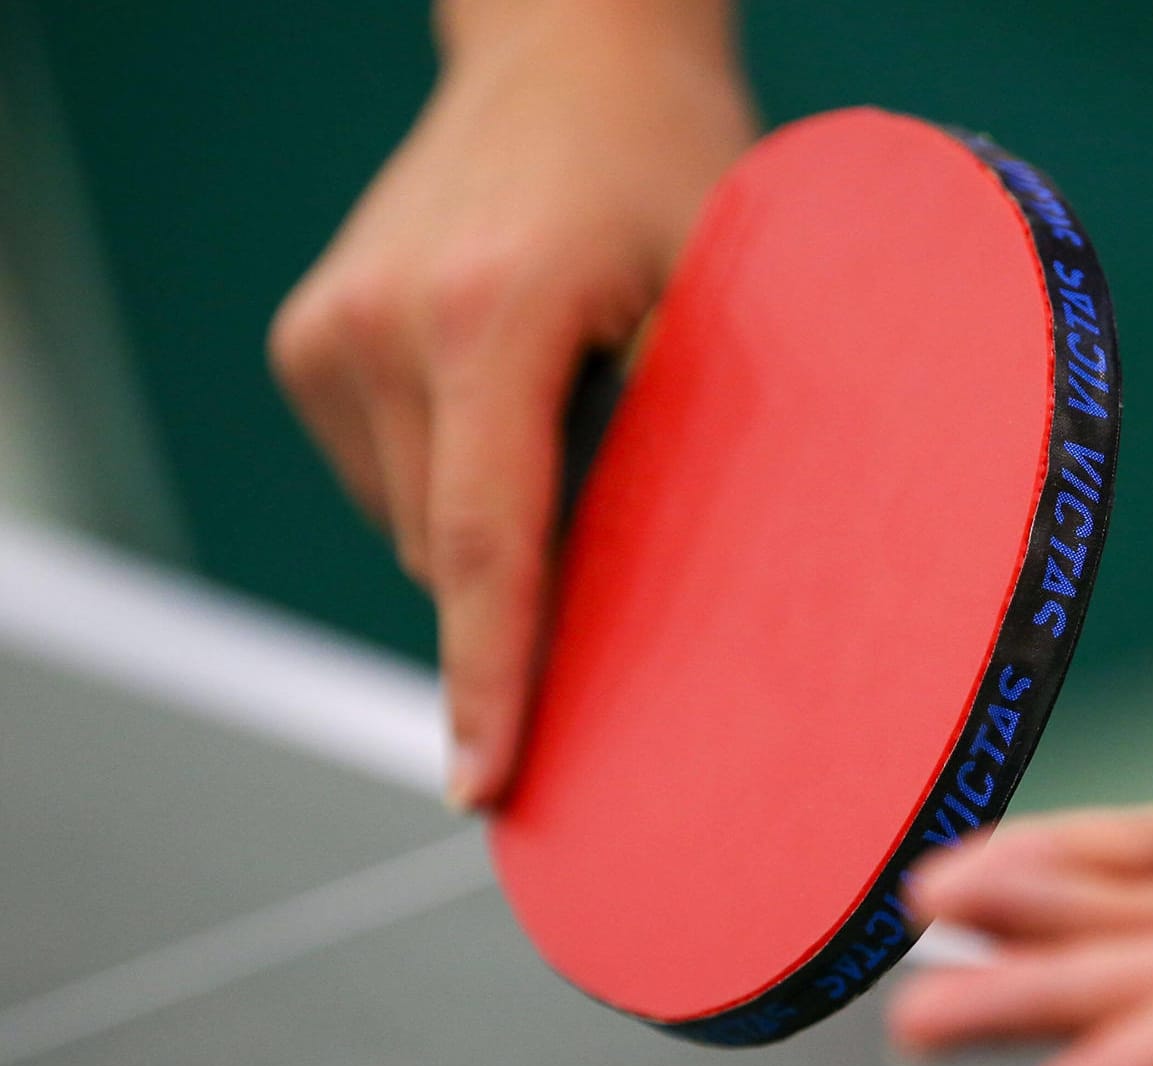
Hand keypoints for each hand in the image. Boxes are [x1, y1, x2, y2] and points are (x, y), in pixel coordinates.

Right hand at [269, 7, 751, 808]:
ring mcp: (329, 331)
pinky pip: (389, 478)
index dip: (495, 680)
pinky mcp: (307, 339)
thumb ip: (697, 439)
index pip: (491, 543)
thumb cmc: (670, 160)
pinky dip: (455, 482)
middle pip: (456, 554)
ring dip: (496, 530)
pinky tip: (514, 404)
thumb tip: (693, 604)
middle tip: (626, 562)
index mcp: (491, 315)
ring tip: (573, 421)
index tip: (484, 786)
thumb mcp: (725, 290)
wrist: (568, 51)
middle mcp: (382, 324)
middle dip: (534, 595)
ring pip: (417, 527)